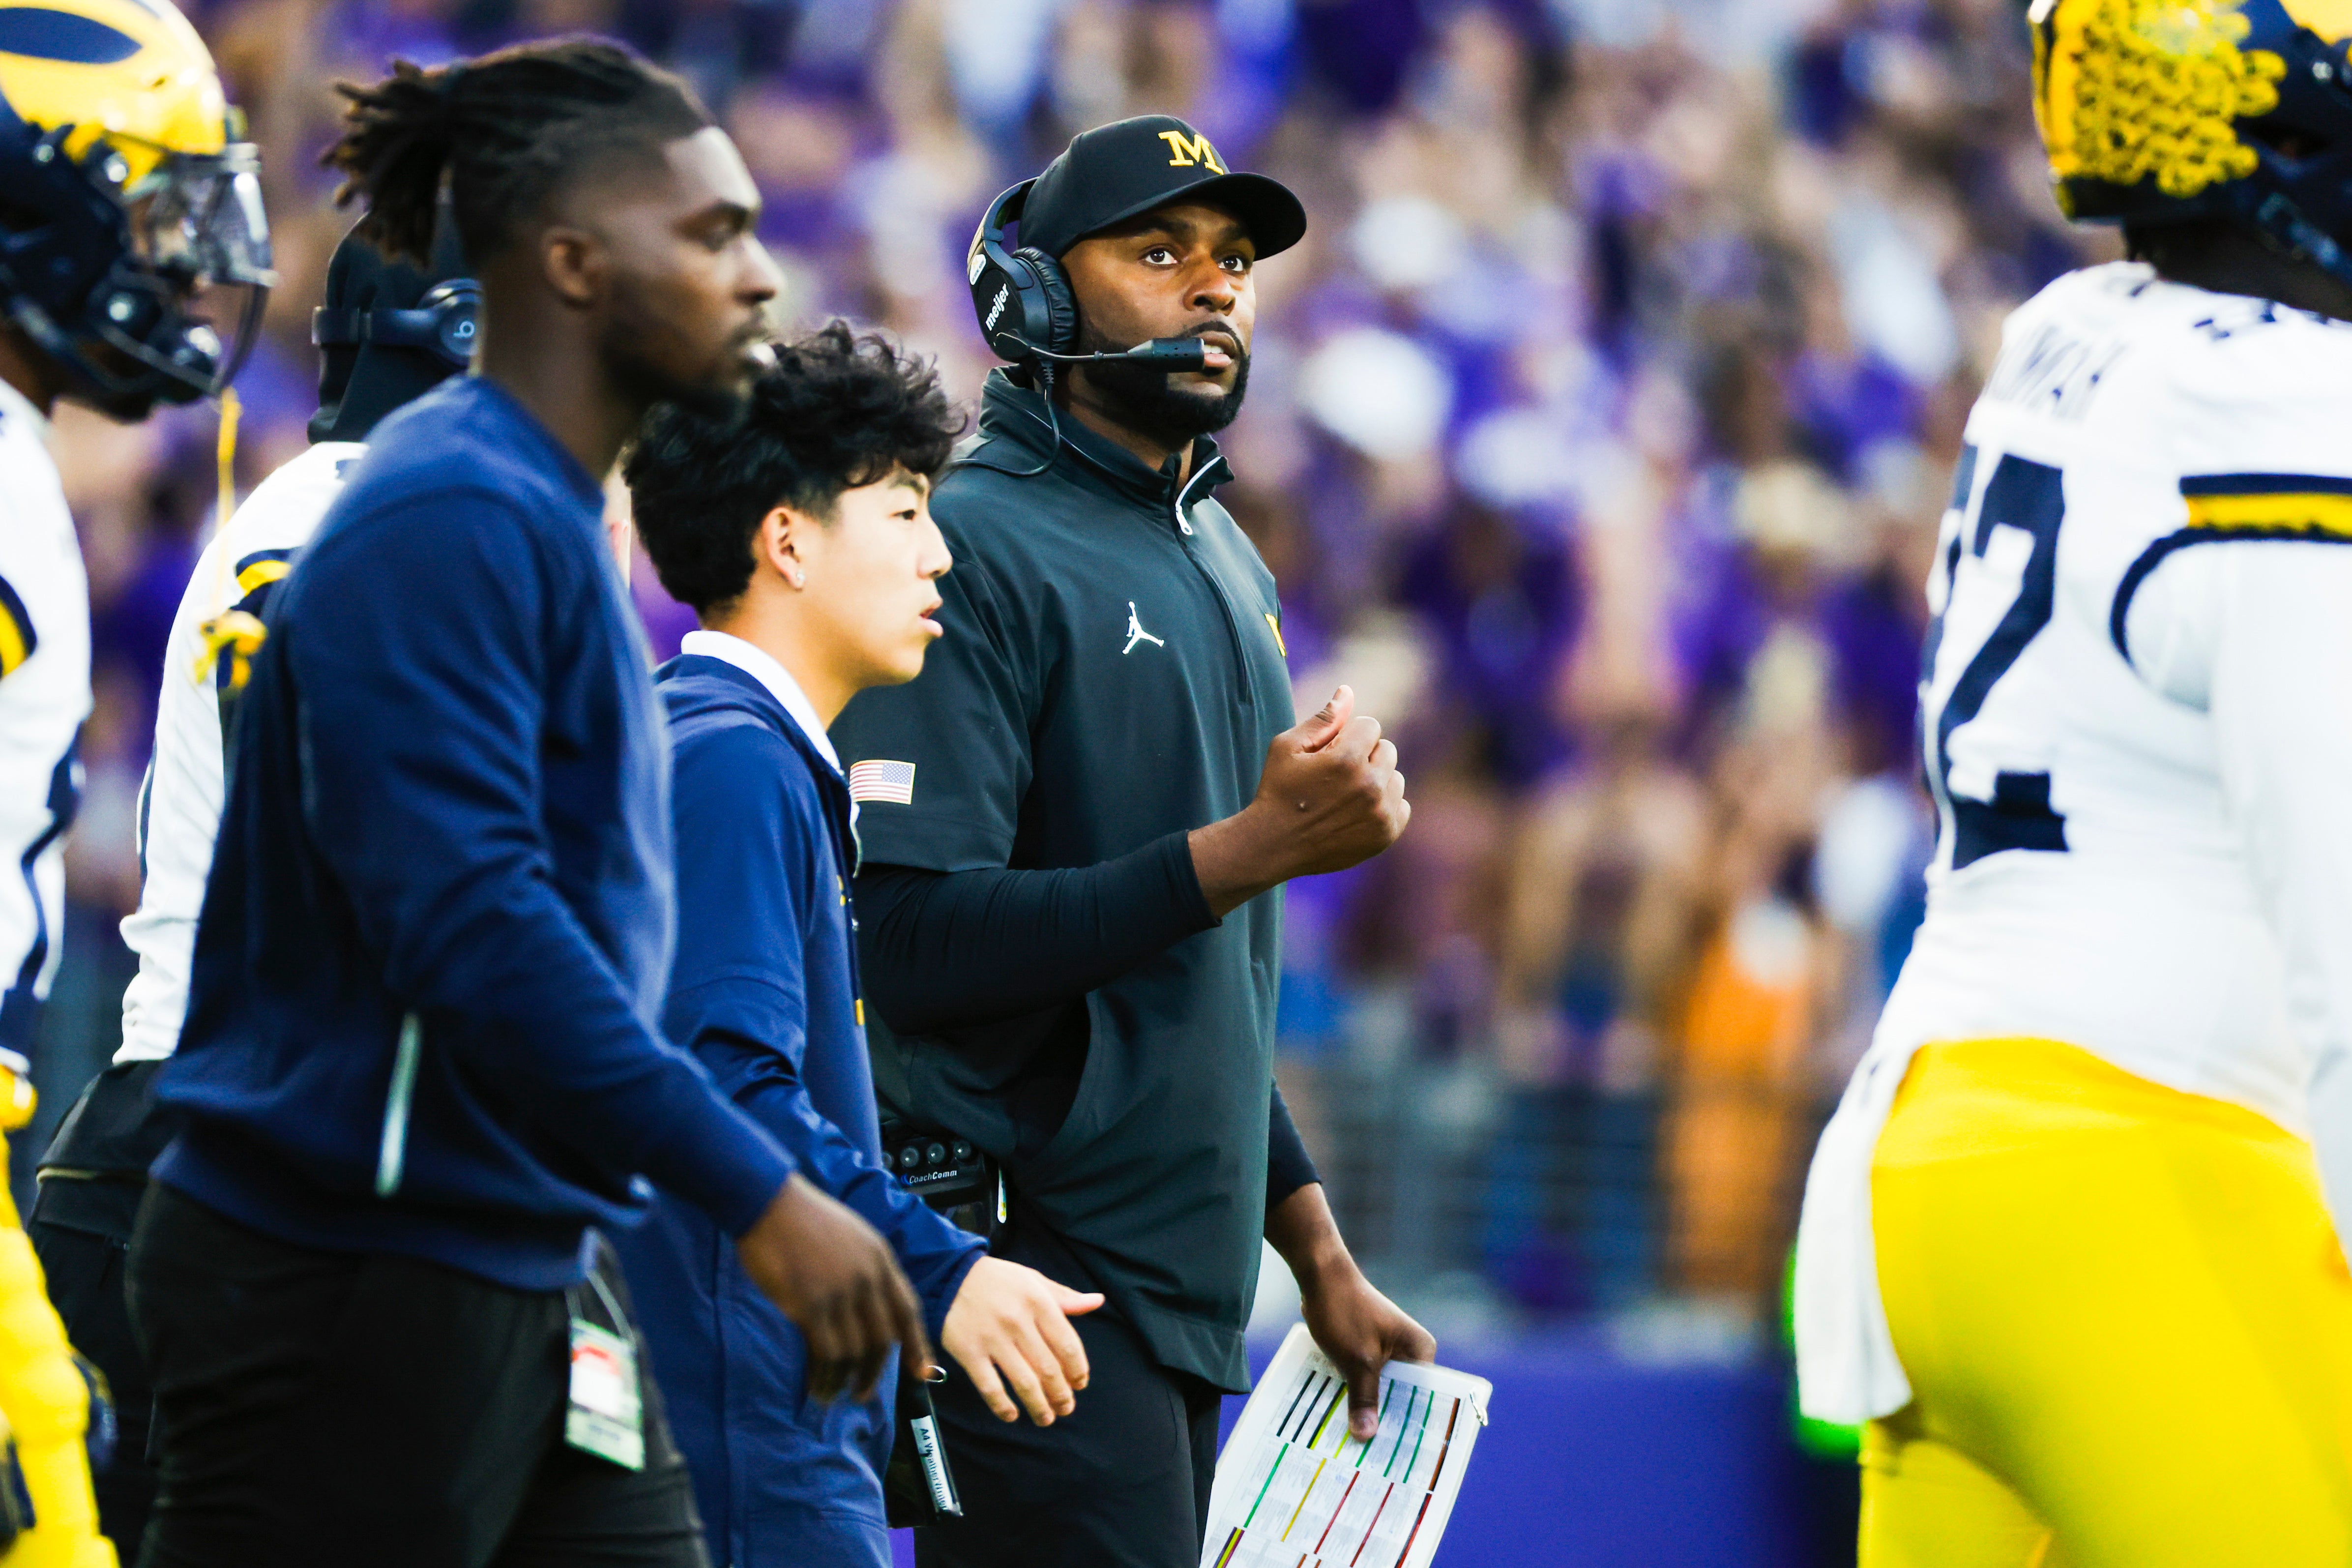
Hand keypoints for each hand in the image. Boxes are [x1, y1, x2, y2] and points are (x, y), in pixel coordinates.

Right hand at [735, 1174, 931, 1402]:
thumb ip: (865, 1269)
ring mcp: (840, 1293)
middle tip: (863, 1393)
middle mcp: (867, 1278)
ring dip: (845, 1381)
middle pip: (882, 1339)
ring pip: (854, 1352)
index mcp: (880, 1259)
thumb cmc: (804, 1218)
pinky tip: (817, 1387)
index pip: (907, 1310)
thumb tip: (868, 1309)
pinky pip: (826, 1353)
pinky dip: (823, 1377)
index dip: (917, 1345)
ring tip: (833, 1395)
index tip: (923, 1373)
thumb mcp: (852, 1236)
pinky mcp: (809, 1306)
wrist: (769, 1203)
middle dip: (875, 1373)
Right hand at [940, 1257, 1102, 1424]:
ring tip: (1046, 1418)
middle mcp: (1017, 1321)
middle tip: (1066, 1408)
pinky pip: (989, 1387)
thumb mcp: (1034, 1280)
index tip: (1080, 1384)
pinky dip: (1002, 1406)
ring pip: (1023, 1382)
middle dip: (1061, 1395)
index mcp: (1038, 1302)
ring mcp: (992, 1338)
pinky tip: (1012, 1415)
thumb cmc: (998, 1280)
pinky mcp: (968, 1352)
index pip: (1068, 1345)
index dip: (1078, 1370)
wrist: (950, 1275)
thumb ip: (1065, 1297)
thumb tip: (1097, 1302)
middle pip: (1048, 1369)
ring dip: (1038, 1406)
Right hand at [1190, 685, 1410, 915]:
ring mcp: (1381, 813)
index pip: (1371, 726)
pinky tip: (1357, 812)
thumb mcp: (1288, 747)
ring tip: (1345, 795)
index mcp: (1346, 760)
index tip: (1329, 753)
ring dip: (1376, 781)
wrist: (1273, 846)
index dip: (1348, 736)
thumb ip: (1324, 719)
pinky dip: (1384, 806)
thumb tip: (1348, 690)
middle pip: (1387, 750)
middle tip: (1336, 775)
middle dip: (1364, 756)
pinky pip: (1402, 806)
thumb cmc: (1277, 790)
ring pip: (1396, 778)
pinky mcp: (1386, 835)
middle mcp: (1370, 786)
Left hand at [1266, 1183, 1434, 1440]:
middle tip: (1374, 1460)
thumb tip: (1367, 1436)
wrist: (1320, 1275)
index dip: (1412, 1428)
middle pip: (1401, 1398)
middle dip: (1386, 1423)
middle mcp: (1410, 1352)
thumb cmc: (1344, 1311)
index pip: (1425, 1399)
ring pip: (1380, 1391)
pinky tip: (1342, 1419)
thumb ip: (1364, 1398)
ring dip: (1367, 1410)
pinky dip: (1355, 1395)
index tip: (1400, 1458)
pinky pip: (1365, 1380)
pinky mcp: (1368, 1350)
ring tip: (1356, 1446)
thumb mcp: (1356, 1361)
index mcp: (1420, 1352)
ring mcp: (1388, 1351)